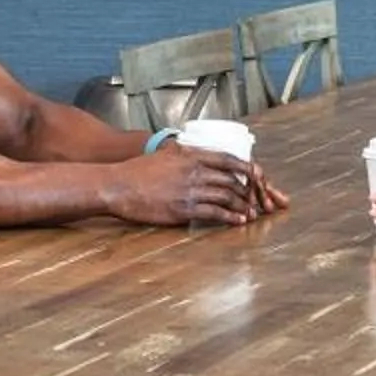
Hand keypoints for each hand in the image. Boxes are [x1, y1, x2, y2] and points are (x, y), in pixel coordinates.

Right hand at [108, 144, 273, 227]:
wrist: (117, 186)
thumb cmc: (138, 172)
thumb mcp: (165, 155)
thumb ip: (185, 154)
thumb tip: (198, 155)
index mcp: (191, 156)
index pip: (228, 159)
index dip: (246, 168)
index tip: (258, 175)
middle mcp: (194, 171)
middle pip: (232, 179)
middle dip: (249, 190)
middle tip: (258, 199)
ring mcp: (189, 190)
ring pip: (227, 196)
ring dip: (243, 205)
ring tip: (251, 212)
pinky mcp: (183, 209)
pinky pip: (214, 213)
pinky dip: (230, 217)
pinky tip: (238, 221)